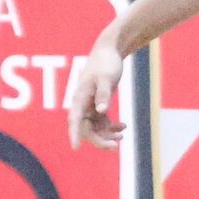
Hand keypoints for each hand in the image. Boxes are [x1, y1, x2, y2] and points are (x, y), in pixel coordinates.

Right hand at [66, 30, 126, 148]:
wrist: (109, 51)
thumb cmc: (106, 63)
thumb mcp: (106, 77)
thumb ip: (103, 94)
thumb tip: (101, 111)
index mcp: (79, 98)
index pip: (74, 120)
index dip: (74, 134)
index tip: (75, 148)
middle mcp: (81, 105)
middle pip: (85, 129)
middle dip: (99, 140)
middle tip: (116, 146)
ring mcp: (89, 106)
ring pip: (94, 128)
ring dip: (106, 135)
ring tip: (122, 136)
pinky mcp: (97, 104)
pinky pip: (101, 122)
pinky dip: (111, 127)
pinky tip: (124, 127)